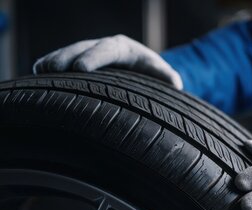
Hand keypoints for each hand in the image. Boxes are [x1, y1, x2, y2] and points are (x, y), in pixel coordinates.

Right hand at [33, 35, 181, 88]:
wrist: (143, 68)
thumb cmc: (154, 73)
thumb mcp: (163, 74)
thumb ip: (169, 78)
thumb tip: (177, 83)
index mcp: (125, 48)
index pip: (107, 50)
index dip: (93, 58)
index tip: (80, 69)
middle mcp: (105, 47)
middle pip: (83, 48)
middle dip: (66, 57)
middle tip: (51, 70)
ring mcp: (90, 52)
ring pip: (69, 53)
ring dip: (54, 61)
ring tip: (39, 72)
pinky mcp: (82, 60)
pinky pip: (64, 61)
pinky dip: (51, 66)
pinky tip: (38, 75)